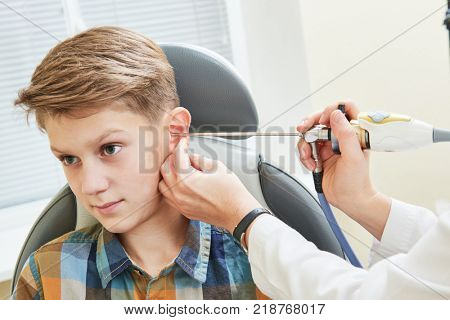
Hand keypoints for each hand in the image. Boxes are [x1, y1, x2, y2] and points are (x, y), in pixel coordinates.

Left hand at [158, 137, 261, 232]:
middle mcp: (179, 193)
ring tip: (180, 169)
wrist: (238, 213)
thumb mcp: (217, 167)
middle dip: (173, 159)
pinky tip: (180, 183)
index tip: (184, 142)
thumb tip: (190, 156)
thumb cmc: (231, 192)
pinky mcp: (184, 211)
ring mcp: (180, 204)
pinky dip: (170, 188)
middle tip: (182, 154)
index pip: (177, 156)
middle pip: (166, 169)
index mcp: (186, 180)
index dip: (181, 146)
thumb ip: (199, 159)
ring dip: (169, 174)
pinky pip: (169, 197)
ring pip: (163, 184)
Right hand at [297, 102, 390, 239]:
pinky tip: (312, 165)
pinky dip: (304, 156)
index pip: (345, 108)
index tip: (324, 120)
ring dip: (305, 145)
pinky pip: (305, 147)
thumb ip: (346, 134)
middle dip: (310, 123)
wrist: (349, 200)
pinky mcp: (319, 154)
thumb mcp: (354, 156)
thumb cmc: (357, 182)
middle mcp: (341, 136)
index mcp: (355, 132)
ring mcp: (329, 145)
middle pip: (322, 118)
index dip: (332, 109)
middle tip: (303, 129)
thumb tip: (336, 115)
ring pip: (310, 133)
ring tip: (310, 158)